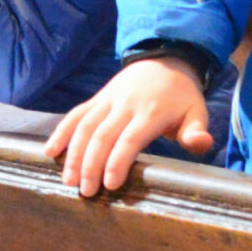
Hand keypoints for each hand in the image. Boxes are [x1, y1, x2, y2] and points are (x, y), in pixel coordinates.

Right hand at [45, 56, 212, 196]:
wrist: (164, 59)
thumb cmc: (181, 96)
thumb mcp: (197, 112)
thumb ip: (196, 131)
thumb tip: (201, 143)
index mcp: (150, 112)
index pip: (130, 139)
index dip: (118, 161)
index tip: (109, 184)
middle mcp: (125, 105)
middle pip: (102, 135)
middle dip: (91, 164)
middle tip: (85, 191)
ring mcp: (107, 100)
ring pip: (84, 126)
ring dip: (73, 153)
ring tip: (68, 180)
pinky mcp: (97, 99)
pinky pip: (75, 114)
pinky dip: (61, 131)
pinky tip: (50, 151)